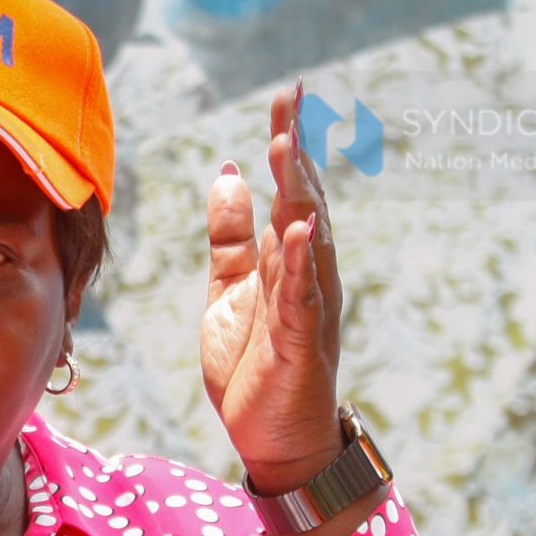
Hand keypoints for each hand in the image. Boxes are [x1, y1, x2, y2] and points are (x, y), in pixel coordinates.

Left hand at [201, 81, 345, 494]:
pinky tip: (300, 228)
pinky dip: (301, 261)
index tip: (287, 97)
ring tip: (289, 146)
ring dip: (299, 192)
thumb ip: (230, 236)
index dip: (286, 143)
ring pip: (306, 239)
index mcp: (285, 260)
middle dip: (296, 150)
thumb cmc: (256, 365)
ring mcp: (308, 306)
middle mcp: (305, 274)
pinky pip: (303, 296)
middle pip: (302, 200)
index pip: (288, 190)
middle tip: (292, 98)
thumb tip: (227, 172)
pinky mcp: (301, 341)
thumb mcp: (229, 290)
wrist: (273, 438)